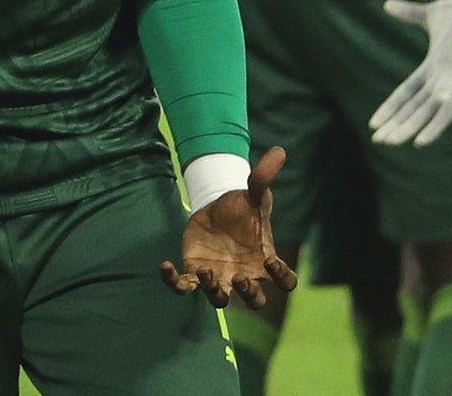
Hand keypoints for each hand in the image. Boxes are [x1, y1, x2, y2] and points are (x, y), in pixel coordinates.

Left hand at [160, 147, 298, 307]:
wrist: (215, 209)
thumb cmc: (242, 207)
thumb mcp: (253, 192)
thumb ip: (263, 177)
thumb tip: (278, 151)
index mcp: (266, 260)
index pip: (285, 281)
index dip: (282, 278)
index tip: (271, 261)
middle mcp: (245, 274)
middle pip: (254, 300)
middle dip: (249, 294)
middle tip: (240, 277)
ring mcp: (220, 277)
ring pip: (219, 299)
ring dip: (213, 291)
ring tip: (205, 269)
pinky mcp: (194, 273)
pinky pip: (184, 287)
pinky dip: (173, 282)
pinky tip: (165, 265)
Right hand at [371, 0, 451, 145]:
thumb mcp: (430, 15)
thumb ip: (409, 13)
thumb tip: (387, 4)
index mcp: (432, 68)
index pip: (406, 92)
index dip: (391, 107)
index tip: (374, 121)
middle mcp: (441, 81)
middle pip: (412, 108)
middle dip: (395, 124)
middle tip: (378, 141)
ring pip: (424, 113)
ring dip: (406, 128)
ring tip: (389, 143)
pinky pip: (447, 112)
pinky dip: (434, 127)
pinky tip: (420, 142)